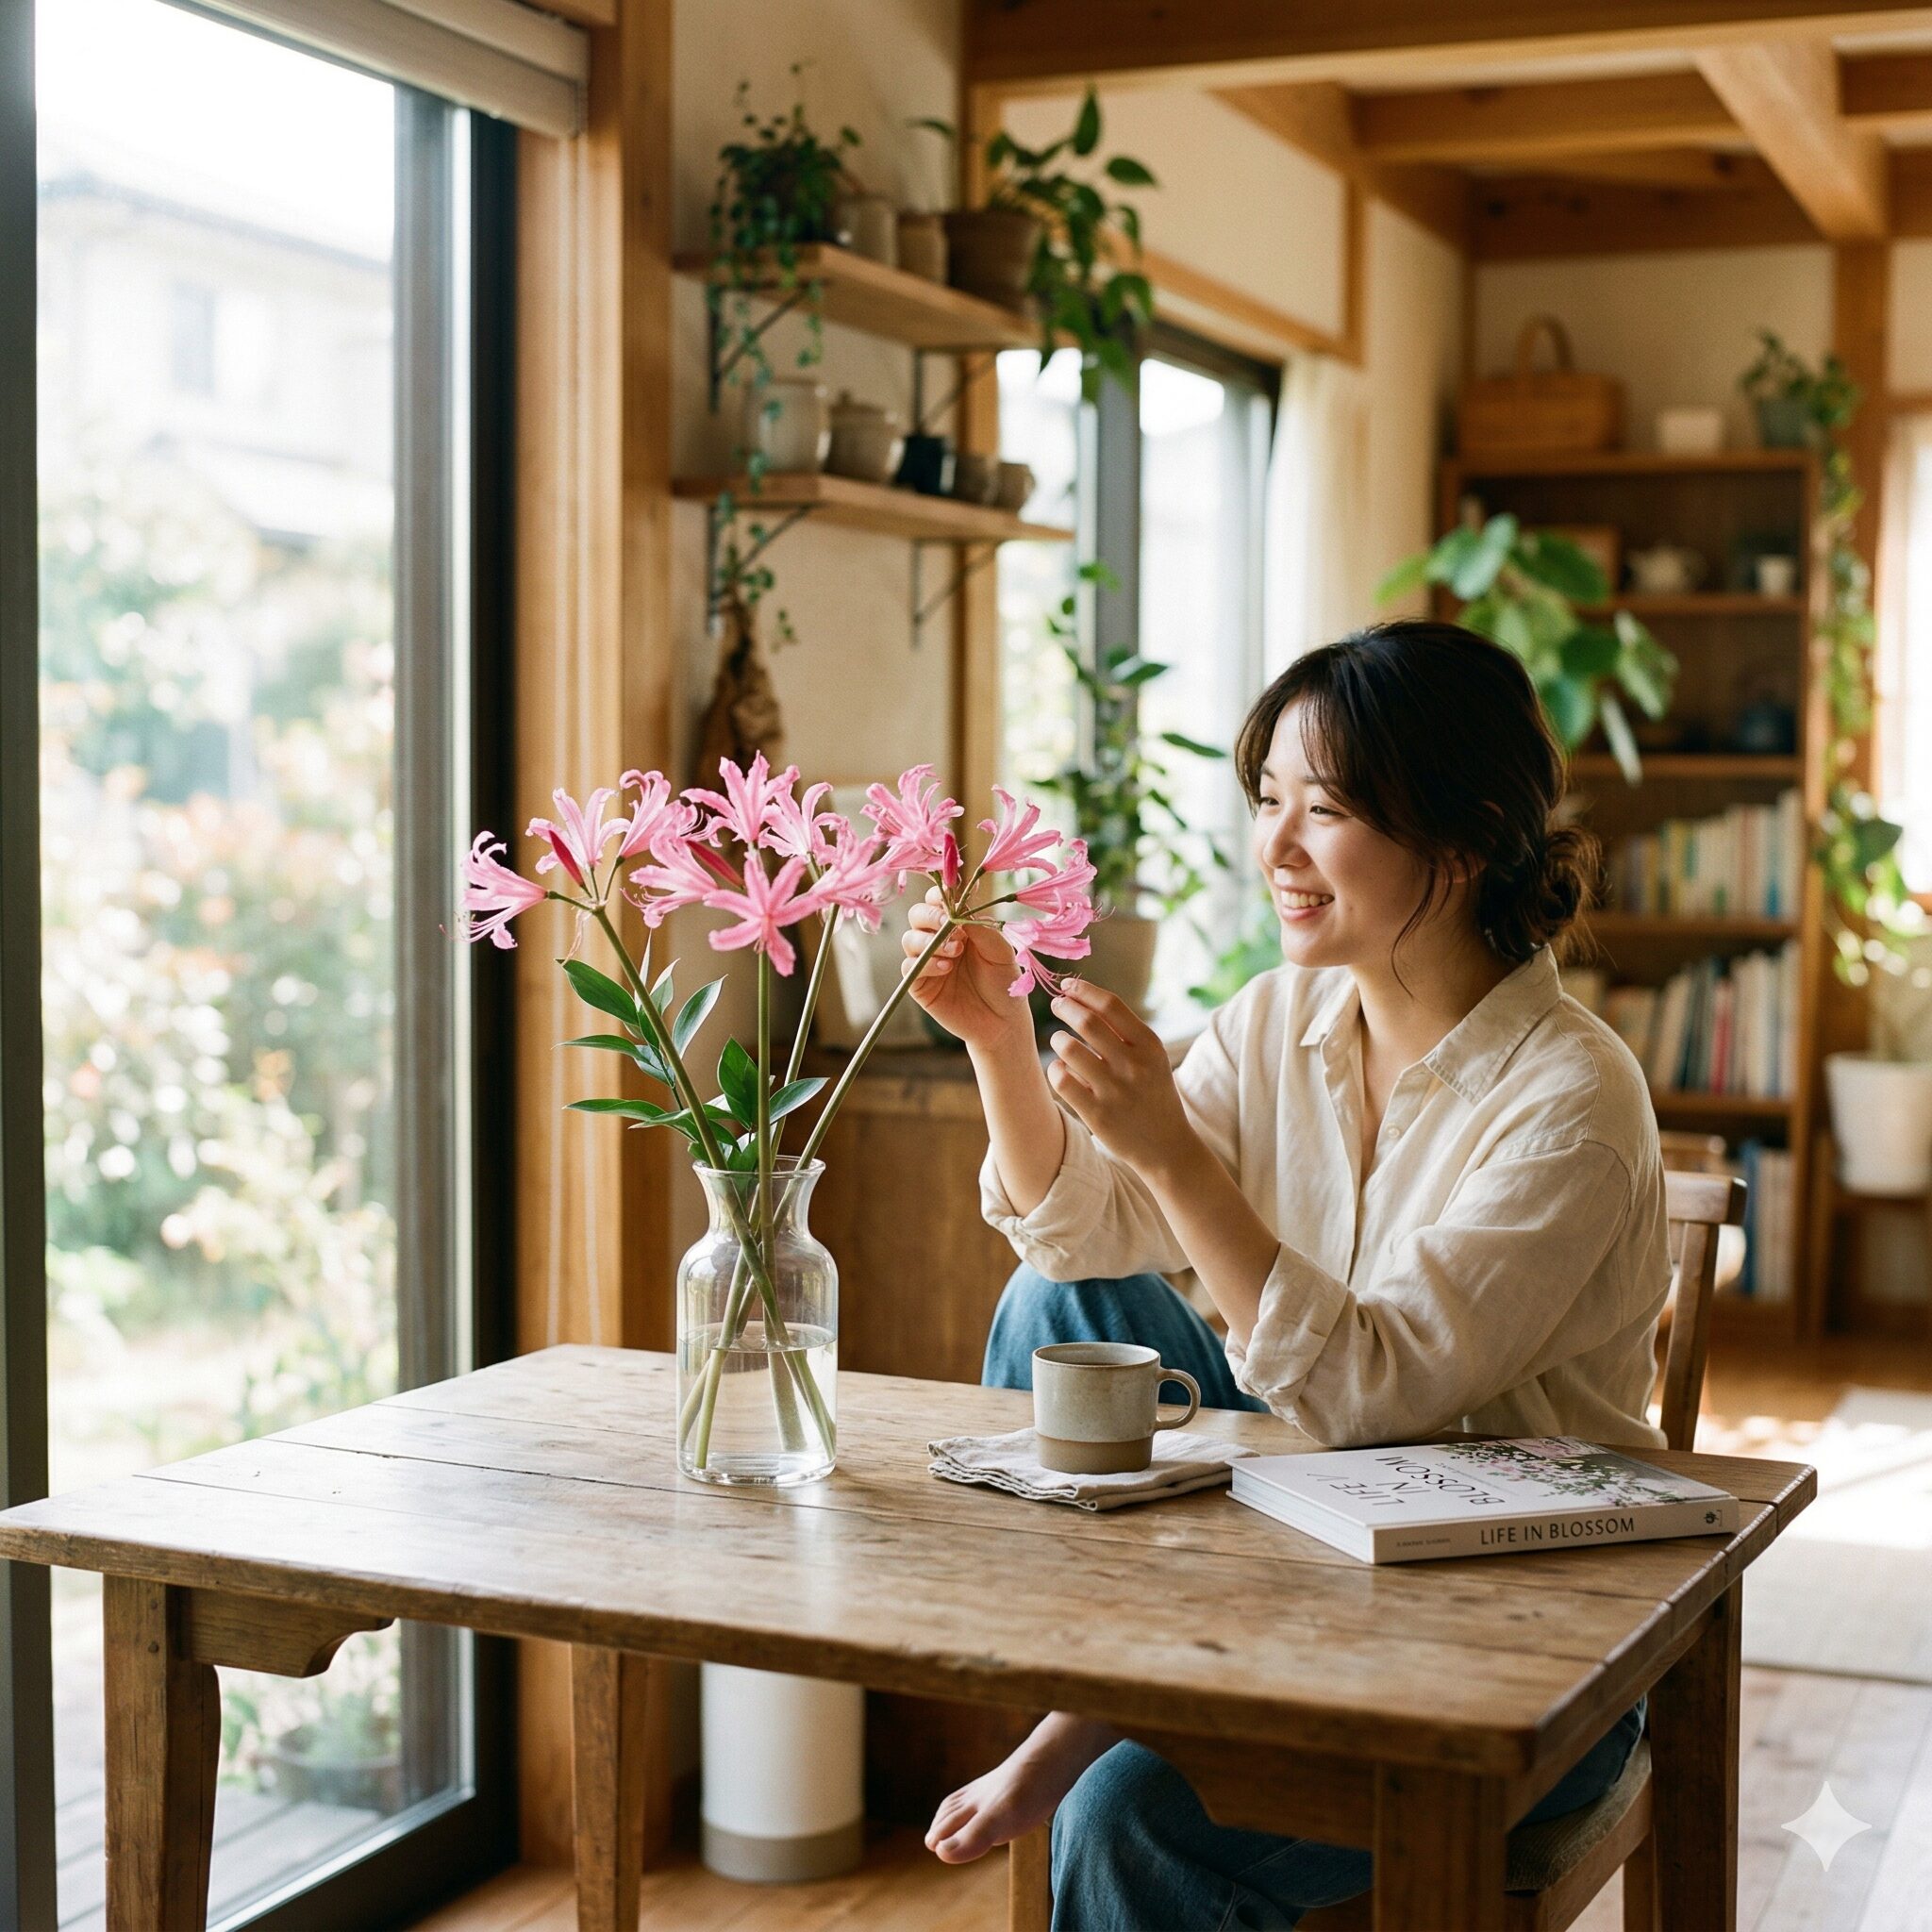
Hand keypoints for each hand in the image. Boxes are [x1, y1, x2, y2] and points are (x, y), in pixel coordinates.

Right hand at [900, 888, 1029, 1053]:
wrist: (1003, 1022)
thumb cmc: (1004, 983)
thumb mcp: (1000, 951)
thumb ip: (981, 929)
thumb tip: (960, 909)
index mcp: (959, 927)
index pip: (937, 902)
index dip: (938, 896)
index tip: (950, 898)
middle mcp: (939, 940)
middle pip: (917, 916)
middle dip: (929, 915)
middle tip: (948, 924)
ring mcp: (928, 962)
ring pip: (909, 939)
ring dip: (929, 941)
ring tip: (955, 952)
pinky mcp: (921, 985)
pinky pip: (909, 967)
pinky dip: (926, 963)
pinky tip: (946, 968)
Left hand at [1045, 979, 1197, 1180]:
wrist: (1166, 1146)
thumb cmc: (1152, 1092)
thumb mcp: (1152, 1057)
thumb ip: (1124, 1030)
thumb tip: (1082, 997)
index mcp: (1150, 1045)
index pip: (1111, 1005)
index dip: (1084, 990)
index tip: (1068, 986)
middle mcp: (1134, 1065)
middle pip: (1087, 1022)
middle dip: (1065, 1007)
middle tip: (1057, 1005)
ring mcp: (1115, 1091)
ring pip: (1069, 1050)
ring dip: (1058, 1039)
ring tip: (1059, 1040)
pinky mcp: (1097, 1115)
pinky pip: (1062, 1081)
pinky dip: (1056, 1069)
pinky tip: (1060, 1068)